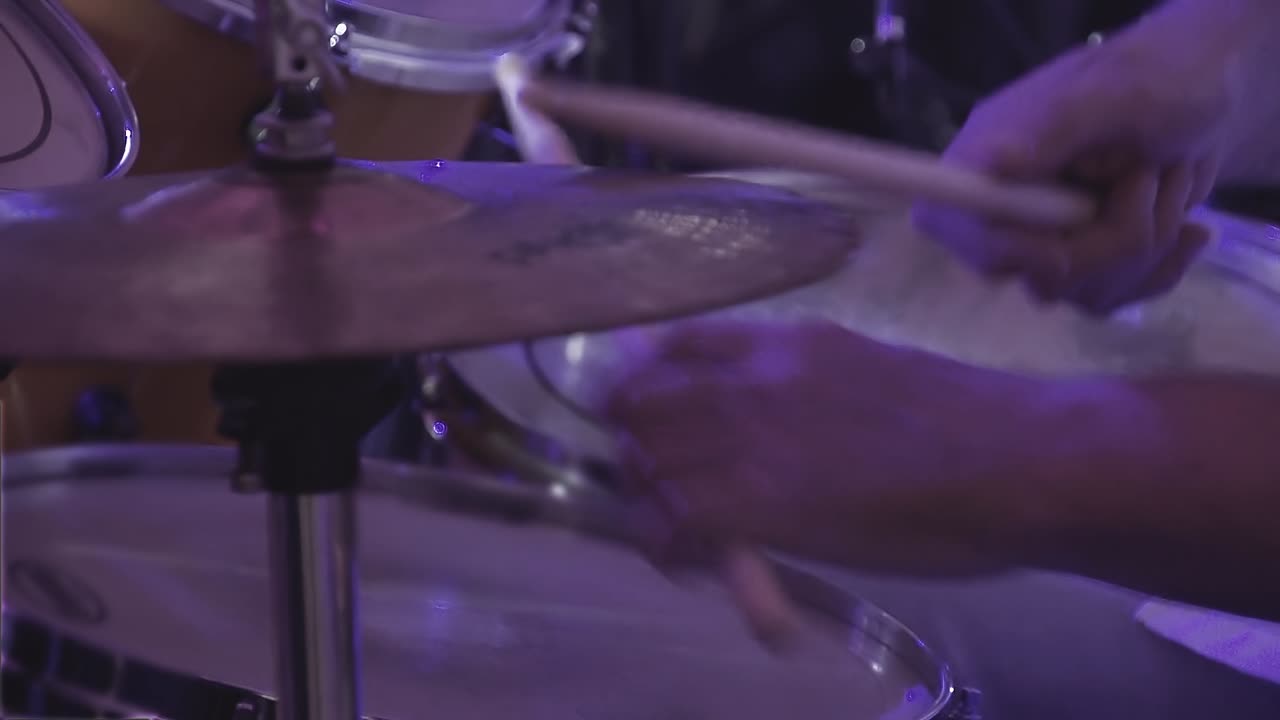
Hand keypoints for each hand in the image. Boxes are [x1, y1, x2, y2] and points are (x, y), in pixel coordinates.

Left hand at [606, 320, 1047, 577]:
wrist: (1015, 459)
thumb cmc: (970, 423)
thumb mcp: (875, 368)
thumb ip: (811, 380)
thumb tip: (784, 414)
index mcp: (786, 344)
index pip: (676, 347)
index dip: (647, 383)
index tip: (649, 416)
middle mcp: (752, 379)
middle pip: (640, 402)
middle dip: (636, 444)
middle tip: (659, 485)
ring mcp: (749, 436)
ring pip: (645, 458)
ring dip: (648, 498)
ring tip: (676, 532)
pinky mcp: (755, 500)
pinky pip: (671, 517)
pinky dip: (667, 542)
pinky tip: (693, 560)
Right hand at [912, 14, 1238, 314]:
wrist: (1199, 97)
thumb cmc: (1148, 81)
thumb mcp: (1106, 94)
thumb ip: (1054, 129)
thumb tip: (995, 165)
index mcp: (983, 159)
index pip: (947, 221)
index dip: (1002, 247)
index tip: (1063, 246)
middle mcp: (998, 207)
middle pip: (1027, 272)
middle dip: (1108, 242)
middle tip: (1149, 177)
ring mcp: (1036, 243)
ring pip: (1075, 293)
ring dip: (1145, 248)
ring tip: (1169, 182)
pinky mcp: (1075, 268)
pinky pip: (1105, 301)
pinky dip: (1157, 272)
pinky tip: (1189, 233)